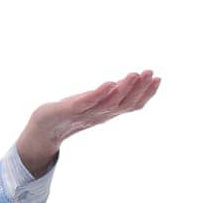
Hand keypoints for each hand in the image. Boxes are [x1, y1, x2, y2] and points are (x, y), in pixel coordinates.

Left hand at [20, 70, 161, 173]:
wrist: (44, 129)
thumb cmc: (70, 113)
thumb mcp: (95, 103)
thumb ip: (112, 94)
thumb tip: (132, 82)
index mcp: (108, 112)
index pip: (132, 104)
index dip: (146, 93)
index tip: (158, 78)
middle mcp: (100, 114)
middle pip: (124, 104)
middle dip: (139, 89)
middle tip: (151, 73)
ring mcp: (86, 114)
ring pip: (109, 103)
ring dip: (123, 89)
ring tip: (134, 75)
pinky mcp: (70, 111)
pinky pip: (87, 103)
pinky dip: (98, 95)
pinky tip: (109, 84)